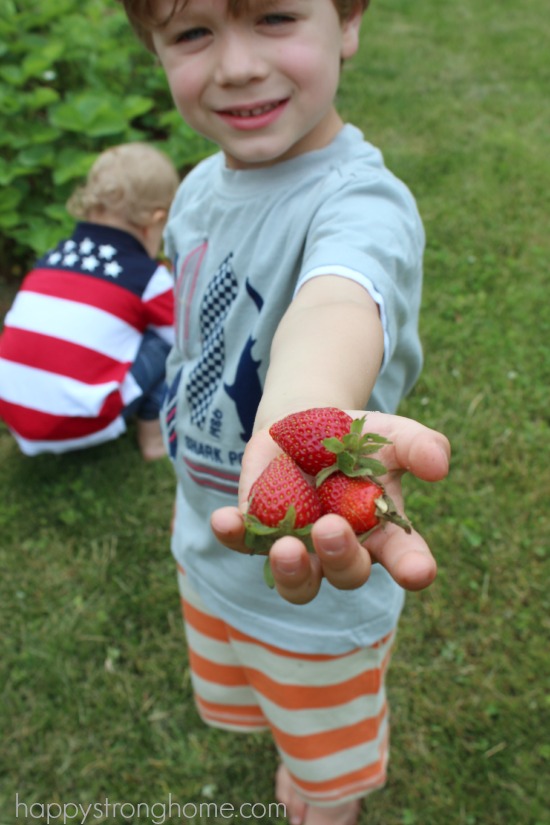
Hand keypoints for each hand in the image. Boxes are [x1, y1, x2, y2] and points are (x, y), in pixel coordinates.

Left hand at [210, 411, 449, 604]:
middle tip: (331, 528)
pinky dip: (233, 536)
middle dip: (340, 557)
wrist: (306, 424)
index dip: (414, 568)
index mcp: (383, 534)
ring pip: (298, 582)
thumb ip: (420, 446)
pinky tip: (225, 521)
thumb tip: (439, 466)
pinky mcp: (258, 532)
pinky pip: (244, 543)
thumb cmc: (358, 438)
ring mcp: (299, 546)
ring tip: (285, 548)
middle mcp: (342, 551)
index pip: (406, 560)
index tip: (418, 570)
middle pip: (347, 573)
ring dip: (291, 571)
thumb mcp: (392, 435)